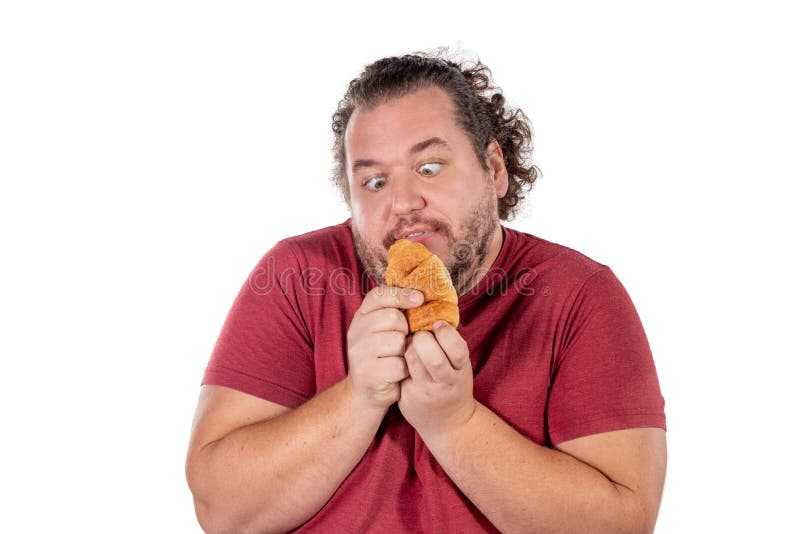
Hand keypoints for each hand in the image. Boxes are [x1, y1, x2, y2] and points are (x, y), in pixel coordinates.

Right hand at [345, 285, 422, 410]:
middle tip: (402, 341)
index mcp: (360, 317)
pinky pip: (400, 364)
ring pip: (398, 341)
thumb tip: (422, 295)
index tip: (420, 298)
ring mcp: (359, 353)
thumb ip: (394, 312)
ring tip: (397, 358)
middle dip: (405, 330)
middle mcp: (356, 332)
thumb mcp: (382, 331)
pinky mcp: (368, 373)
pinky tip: (397, 373)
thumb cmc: (382, 357)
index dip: (401, 294)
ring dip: (405, 351)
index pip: (379, 295)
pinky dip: (405, 370)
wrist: (366, 392)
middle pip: (393, 318)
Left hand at [398, 321, 475, 438]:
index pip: (457, 350)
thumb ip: (450, 343)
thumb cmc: (451, 383)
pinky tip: (400, 356)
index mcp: (461, 371)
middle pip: (433, 359)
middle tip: (419, 335)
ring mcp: (425, 393)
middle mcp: (445, 384)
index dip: (445, 333)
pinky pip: (399, 371)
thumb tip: (436, 308)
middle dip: (422, 340)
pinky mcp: (407, 398)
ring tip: (410, 344)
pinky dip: (398, 358)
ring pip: (412, 362)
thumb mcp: (459, 366)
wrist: (448, 421)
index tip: (437, 324)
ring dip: (407, 347)